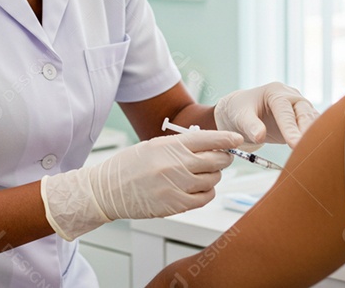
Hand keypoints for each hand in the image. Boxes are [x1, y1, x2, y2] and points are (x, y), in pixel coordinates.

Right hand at [41, 129, 241, 240]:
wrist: (107, 190)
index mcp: (170, 146)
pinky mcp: (175, 205)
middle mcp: (176, 164)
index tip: (237, 140)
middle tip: (219, 158)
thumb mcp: (154, 145)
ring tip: (199, 174)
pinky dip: (206, 192)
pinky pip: (204, 198)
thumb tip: (209, 145)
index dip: (227, 139)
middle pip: (217, 160)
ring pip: (213, 180)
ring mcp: (176, 186)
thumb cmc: (129, 166)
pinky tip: (197, 188)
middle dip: (222, 158)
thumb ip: (181, 145)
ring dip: (212, 176)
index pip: (209, 139)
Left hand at [215, 82, 319, 150]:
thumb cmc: (241, 110)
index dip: (290, 128)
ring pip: (312, 120)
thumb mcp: (241, 117)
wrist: (243, 110)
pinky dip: (315, 138)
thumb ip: (250, 126)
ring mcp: (299, 108)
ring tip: (316, 152)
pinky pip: (312, 128)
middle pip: (304, 113)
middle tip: (310, 149)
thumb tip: (259, 137)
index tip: (294, 144)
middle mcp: (291, 97)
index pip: (285, 111)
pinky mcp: (302, 120)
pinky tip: (317, 150)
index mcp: (275, 92)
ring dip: (315, 135)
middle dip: (308, 131)